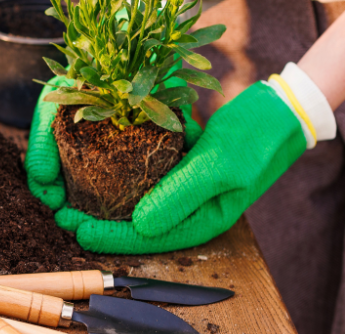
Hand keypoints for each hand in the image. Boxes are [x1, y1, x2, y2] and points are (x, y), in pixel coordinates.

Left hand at [48, 82, 305, 253]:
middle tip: (61, 212)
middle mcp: (192, 208)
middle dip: (99, 218)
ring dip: (105, 193)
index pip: (149, 237)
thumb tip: (138, 224)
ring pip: (138, 196)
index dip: (109, 235)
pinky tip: (95, 158)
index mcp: (204, 219)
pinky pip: (147, 171)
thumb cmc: (258, 136)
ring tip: (70, 190)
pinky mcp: (183, 163)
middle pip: (138, 222)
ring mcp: (187, 186)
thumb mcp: (218, 164)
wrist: (283, 107)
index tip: (74, 228)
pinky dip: (123, 167)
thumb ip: (179, 193)